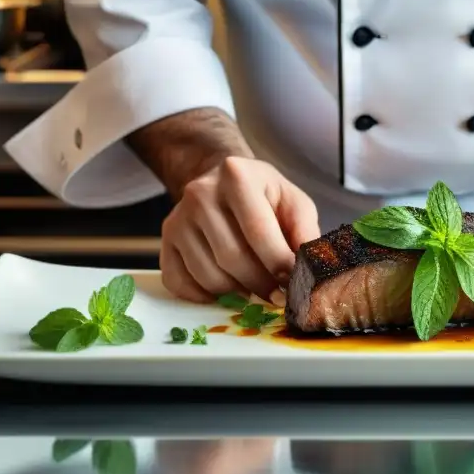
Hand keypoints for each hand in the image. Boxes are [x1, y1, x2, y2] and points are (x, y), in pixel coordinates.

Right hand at [160, 156, 319, 302]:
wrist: (220, 181)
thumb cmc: (263, 195)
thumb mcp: (293, 201)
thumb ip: (305, 231)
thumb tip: (308, 267)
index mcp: (237, 176)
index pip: (258, 231)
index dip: (278, 264)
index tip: (292, 283)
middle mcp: (201, 194)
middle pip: (231, 257)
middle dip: (259, 284)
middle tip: (277, 296)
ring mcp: (178, 218)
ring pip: (208, 275)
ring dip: (235, 293)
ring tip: (254, 290)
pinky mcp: (165, 240)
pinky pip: (180, 282)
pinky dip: (205, 297)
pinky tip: (226, 290)